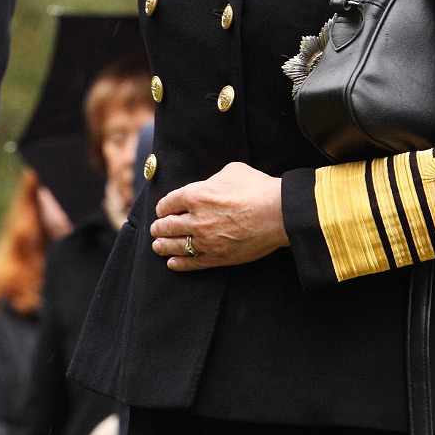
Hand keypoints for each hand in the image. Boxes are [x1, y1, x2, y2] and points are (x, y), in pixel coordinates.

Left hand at [149, 161, 286, 270]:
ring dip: (163, 246)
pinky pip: (192, 263)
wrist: (278, 214)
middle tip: (155, 229)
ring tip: (157, 246)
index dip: (162, 207)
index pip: (168, 203)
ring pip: (176, 246)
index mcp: (196, 195)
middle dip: (159, 227)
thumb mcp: (231, 171)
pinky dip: (179, 264)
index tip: (162, 210)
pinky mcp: (217, 257)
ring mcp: (205, 241)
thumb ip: (213, 179)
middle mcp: (196, 220)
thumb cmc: (257, 188)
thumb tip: (210, 185)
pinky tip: (172, 263)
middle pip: (167, 226)